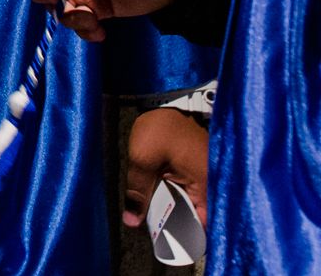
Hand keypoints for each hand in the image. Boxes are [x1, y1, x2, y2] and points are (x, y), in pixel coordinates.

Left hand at [123, 107, 208, 230]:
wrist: (169, 101)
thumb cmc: (161, 127)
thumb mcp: (143, 159)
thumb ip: (138, 192)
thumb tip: (131, 222)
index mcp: (208, 184)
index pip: (205, 225)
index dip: (187, 238)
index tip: (168, 244)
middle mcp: (215, 185)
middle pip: (199, 219)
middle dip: (178, 228)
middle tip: (156, 234)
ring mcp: (210, 179)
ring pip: (194, 208)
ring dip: (177, 214)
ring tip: (155, 221)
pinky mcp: (203, 174)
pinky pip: (193, 195)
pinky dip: (178, 202)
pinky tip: (161, 204)